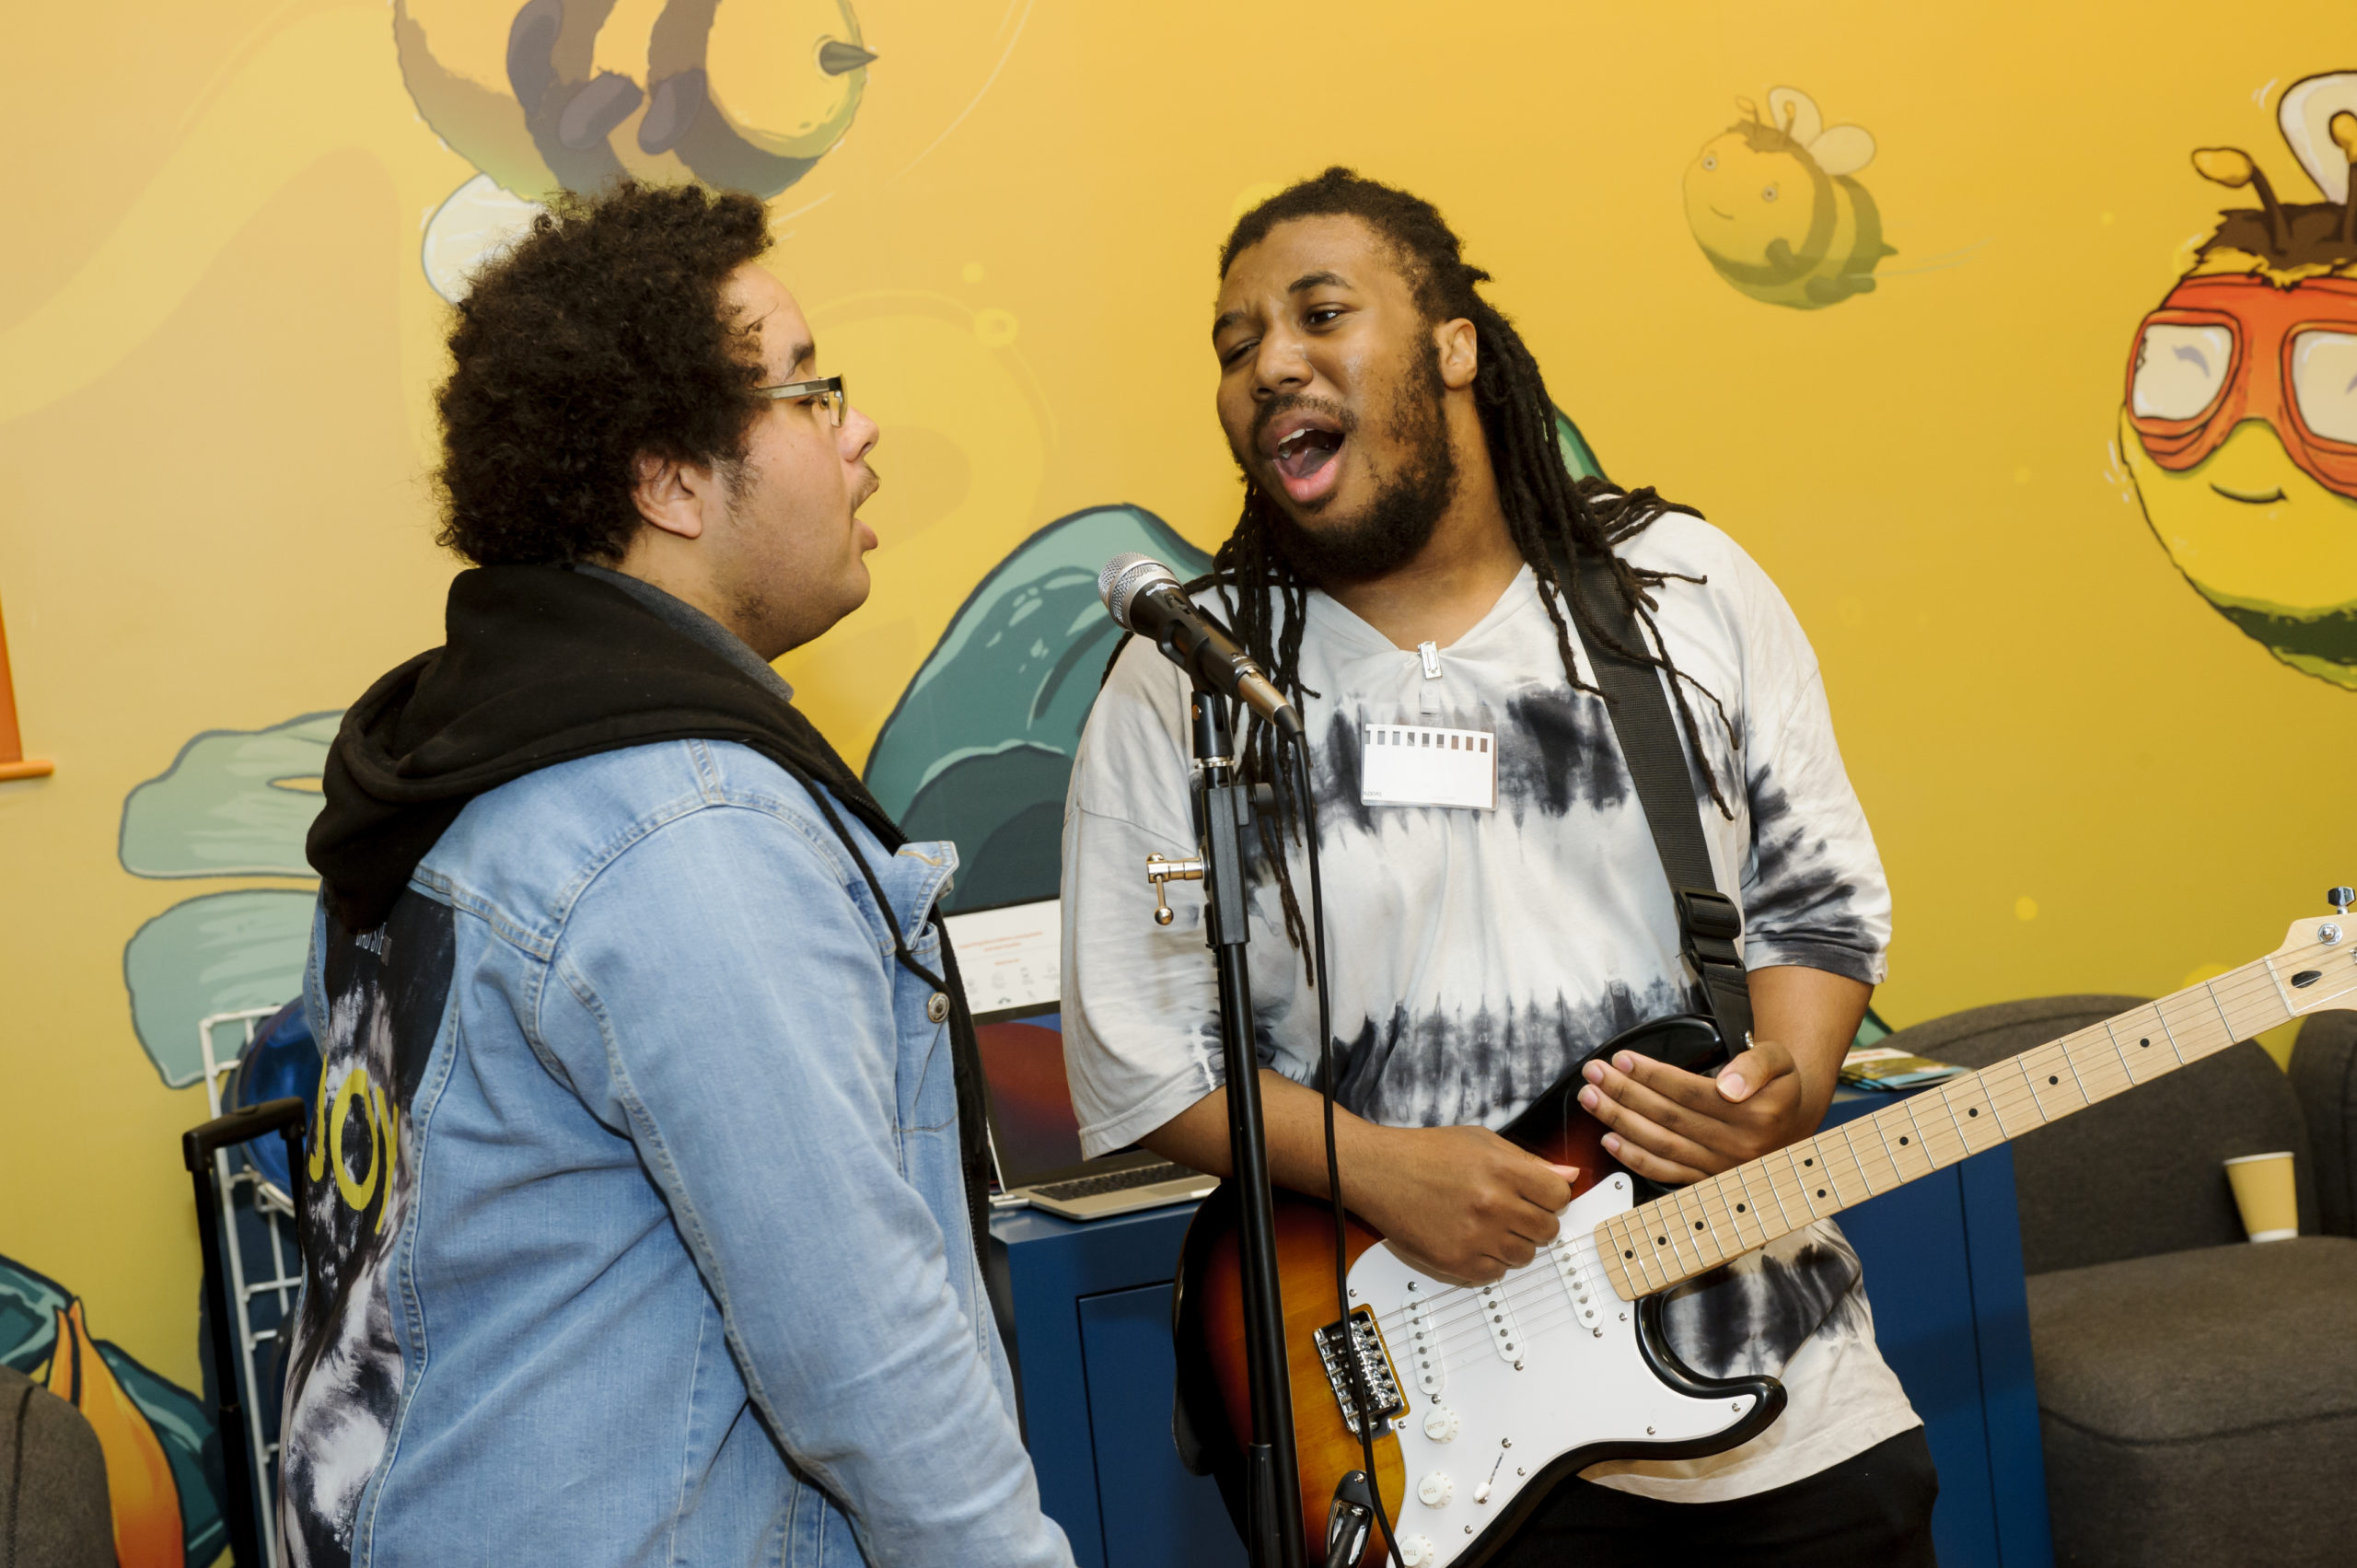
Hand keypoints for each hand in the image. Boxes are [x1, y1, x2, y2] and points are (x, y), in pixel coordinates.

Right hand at [1351, 1124, 1577, 1286]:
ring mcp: (1475, 1237)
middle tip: (1513, 1212)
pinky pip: (1495, 1274)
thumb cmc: (1427, 1153)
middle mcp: (1492, 1205)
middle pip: (1547, 1230)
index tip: (1539, 1197)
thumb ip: (1528, 1161)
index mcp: (1502, 1170)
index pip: (1559, 1196)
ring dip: (1513, 1243)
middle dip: (1536, 1221)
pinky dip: (1489, 1261)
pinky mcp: (1456, 1262)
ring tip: (1489, 1225)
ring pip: (1524, 1256)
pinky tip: (1472, 1240)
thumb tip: (1568, 1175)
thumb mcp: (1481, 1142)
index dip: (1551, 1196)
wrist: (1379, 1173)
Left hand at [1577, 1039, 1816, 1185]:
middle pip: (1668, 1117)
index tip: (1621, 1059)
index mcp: (1756, 1115)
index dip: (1651, 1075)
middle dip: (1624, 1092)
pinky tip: (1610, 1140)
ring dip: (1620, 1121)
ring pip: (1661, 1144)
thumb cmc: (1779, 1087)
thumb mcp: (1780, 1062)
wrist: (1793, 1123)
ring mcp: (1721, 1169)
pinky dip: (1635, 1158)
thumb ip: (1757, 1065)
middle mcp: (1738, 1146)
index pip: (1689, 1092)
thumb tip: (1729, 1085)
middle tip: (1593, 1073)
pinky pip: (1666, 1173)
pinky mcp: (1709, 1182)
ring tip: (1591, 1098)